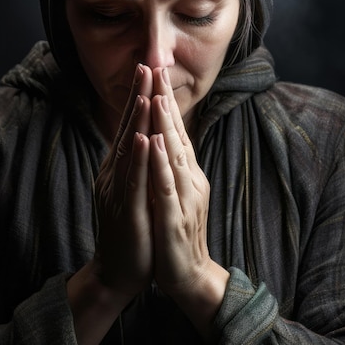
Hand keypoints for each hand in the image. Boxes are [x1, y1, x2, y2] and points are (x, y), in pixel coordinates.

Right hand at [92, 63, 154, 297]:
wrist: (117, 272)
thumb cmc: (131, 230)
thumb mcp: (131, 191)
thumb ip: (134, 164)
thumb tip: (142, 136)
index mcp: (119, 169)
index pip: (131, 126)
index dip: (139, 97)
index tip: (148, 69)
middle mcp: (114, 174)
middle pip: (127, 129)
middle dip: (138, 96)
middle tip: (145, 64)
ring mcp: (118, 192)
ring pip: (128, 150)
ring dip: (136, 121)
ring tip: (144, 91)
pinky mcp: (126, 211)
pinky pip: (132, 182)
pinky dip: (137, 159)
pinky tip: (143, 139)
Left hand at [148, 67, 228, 340]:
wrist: (190, 276)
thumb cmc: (177, 232)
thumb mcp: (175, 192)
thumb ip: (172, 166)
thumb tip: (163, 138)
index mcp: (185, 173)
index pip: (175, 130)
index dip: (165, 102)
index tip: (155, 72)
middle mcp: (189, 179)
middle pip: (177, 134)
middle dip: (165, 101)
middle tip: (157, 68)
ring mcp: (184, 198)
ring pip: (174, 155)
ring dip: (166, 125)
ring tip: (157, 97)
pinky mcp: (175, 218)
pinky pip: (166, 187)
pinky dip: (160, 164)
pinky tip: (154, 144)